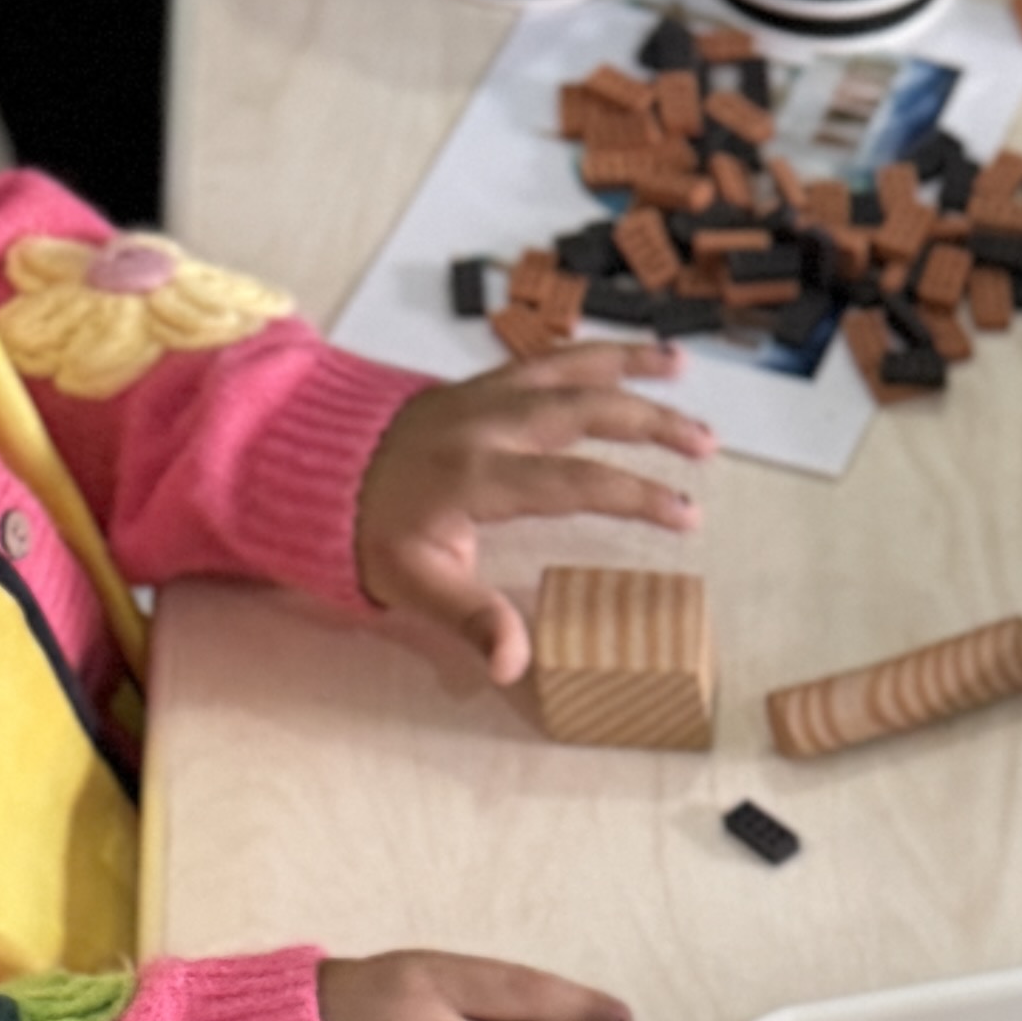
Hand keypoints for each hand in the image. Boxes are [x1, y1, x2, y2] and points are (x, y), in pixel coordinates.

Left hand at [353, 343, 713, 678]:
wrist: (314, 467)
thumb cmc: (368, 532)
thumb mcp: (412, 586)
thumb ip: (469, 620)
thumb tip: (512, 666)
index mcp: (475, 475)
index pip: (572, 482)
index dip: (635, 495)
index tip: (686, 515)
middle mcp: (487, 423)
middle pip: (584, 409)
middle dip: (652, 425)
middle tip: (707, 447)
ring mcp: (484, 394)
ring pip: (568, 368)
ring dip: (630, 367)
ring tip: (683, 369)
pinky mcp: (482, 383)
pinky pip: (546, 360)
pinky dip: (591, 354)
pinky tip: (629, 356)